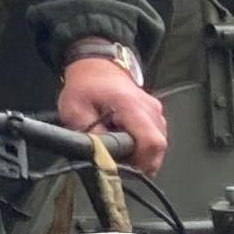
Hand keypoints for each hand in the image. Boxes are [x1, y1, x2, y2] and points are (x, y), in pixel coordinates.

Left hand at [57, 55, 170, 174]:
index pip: (151, 143)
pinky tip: (125, 140)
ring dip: (140, 154)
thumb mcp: (75, 111)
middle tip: (117, 160)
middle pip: (158, 148)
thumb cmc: (84, 87)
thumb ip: (89, 135)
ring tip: (118, 147)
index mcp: (131, 106)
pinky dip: (142, 146)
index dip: (139, 163)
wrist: (96, 66)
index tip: (121, 167)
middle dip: (139, 162)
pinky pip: (155, 138)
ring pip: (158, 145)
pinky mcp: (156, 114)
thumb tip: (102, 158)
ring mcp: (156, 111)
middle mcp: (150, 109)